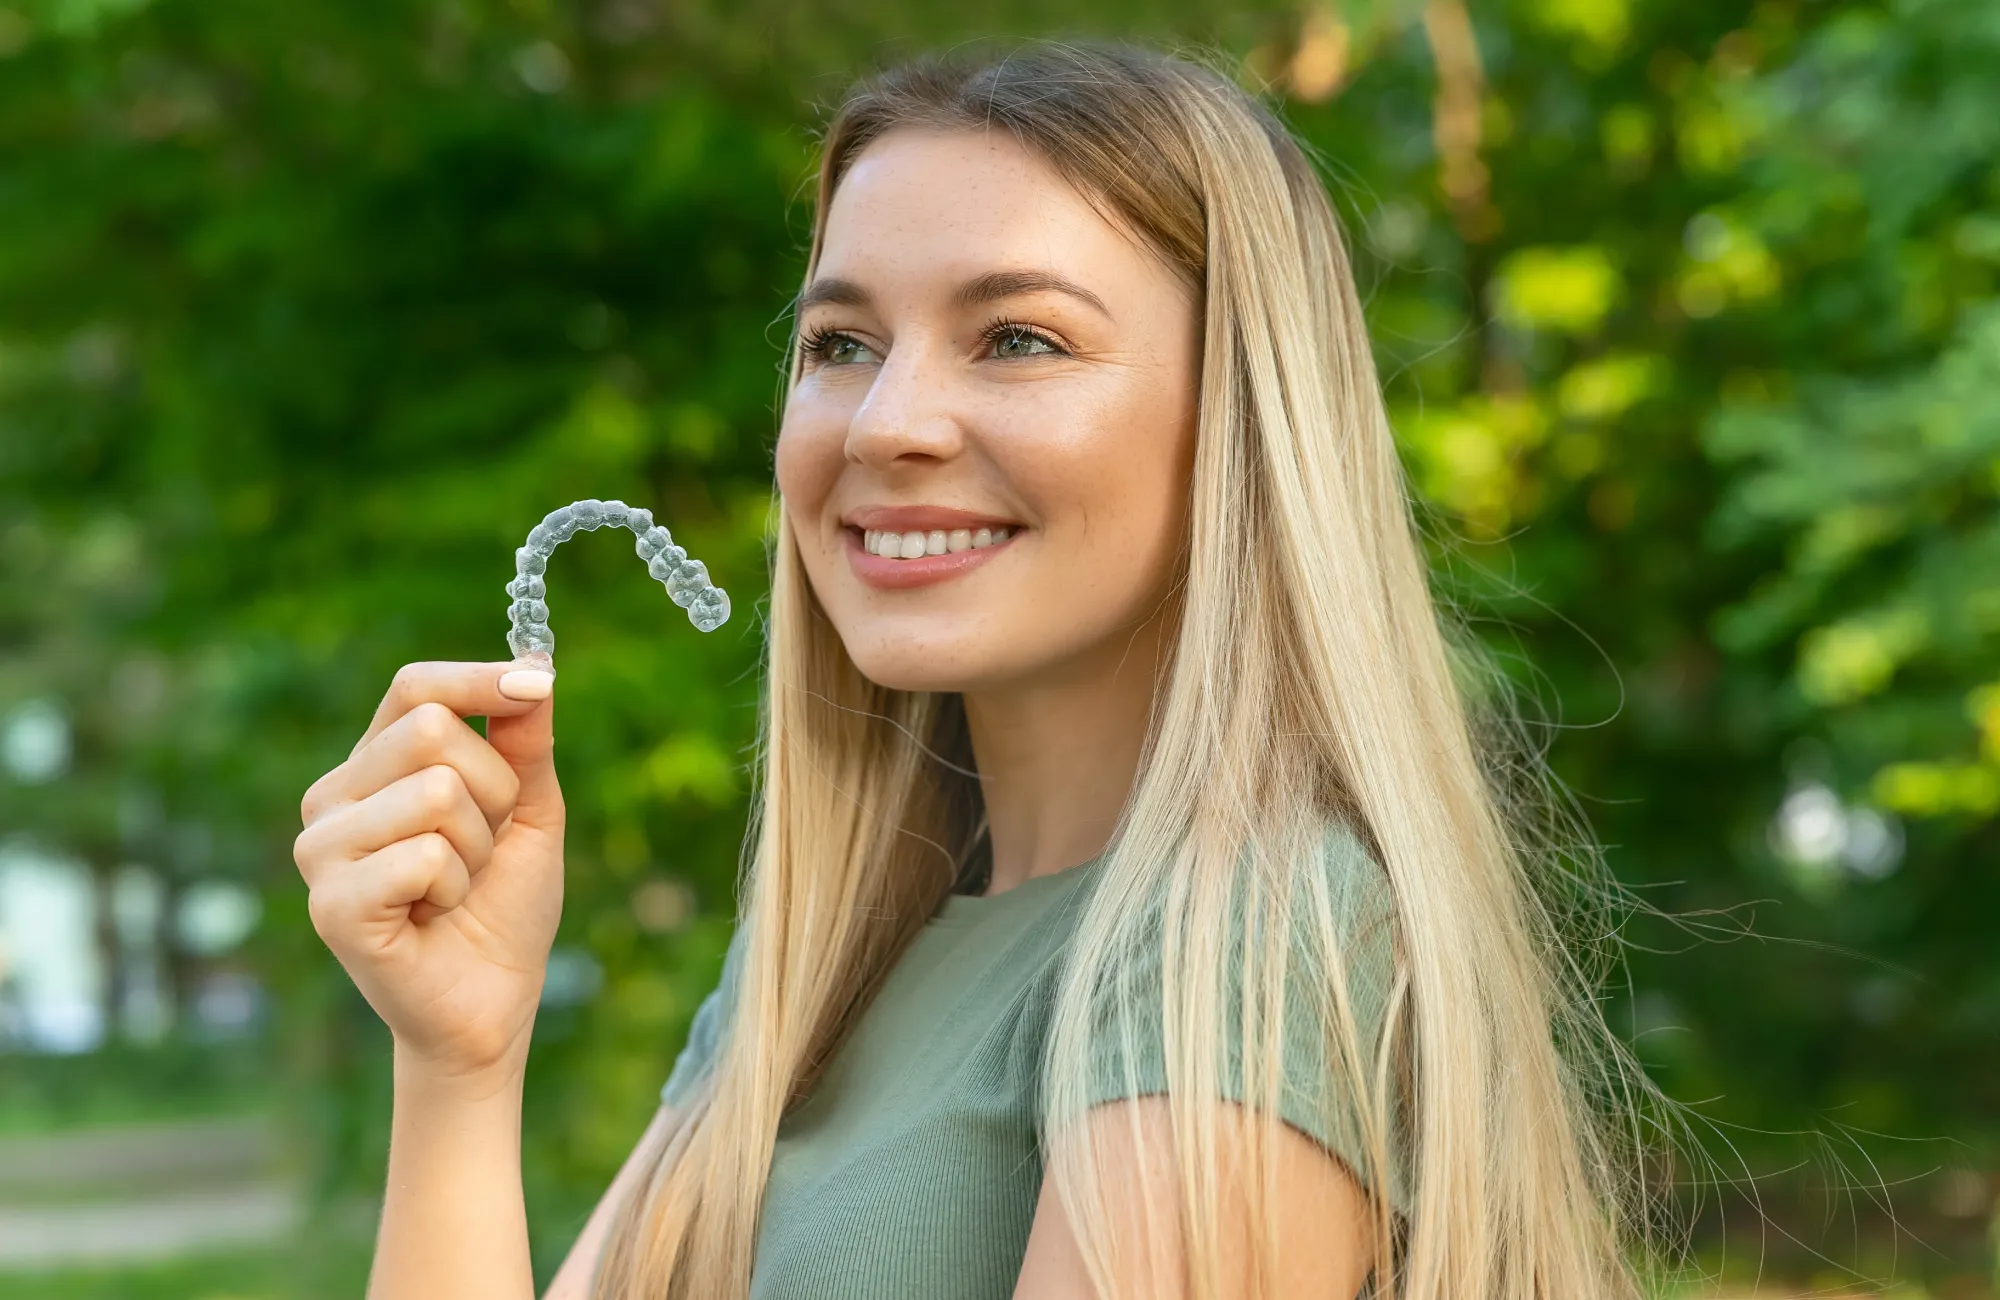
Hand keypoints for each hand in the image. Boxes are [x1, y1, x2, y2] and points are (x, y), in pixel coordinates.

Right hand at [295, 661, 565, 1082]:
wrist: (491, 1004)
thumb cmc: (502, 905)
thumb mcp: (529, 810)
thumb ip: (525, 741)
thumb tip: (534, 668)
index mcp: (373, 765)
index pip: (415, 687)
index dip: (479, 679)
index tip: (536, 686)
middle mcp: (333, 798)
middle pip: (433, 732)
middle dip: (494, 792)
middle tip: (481, 849)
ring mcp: (322, 851)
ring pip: (438, 793)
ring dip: (477, 849)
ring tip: (455, 888)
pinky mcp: (331, 905)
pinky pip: (425, 856)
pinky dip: (456, 888)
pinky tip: (433, 918)